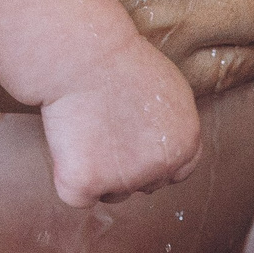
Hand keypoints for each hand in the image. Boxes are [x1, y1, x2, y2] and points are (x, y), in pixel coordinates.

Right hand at [38, 38, 202, 205]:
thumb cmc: (119, 61)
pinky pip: (78, 196)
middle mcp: (161, 169)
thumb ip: (171, 125)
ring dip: (100, 173)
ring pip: (112, 193)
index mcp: (185, 144)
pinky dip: (69, 177)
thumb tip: (161, 143)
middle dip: (127, 168)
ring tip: (87, 128)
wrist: (82, 55)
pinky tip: (68, 142)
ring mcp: (124, 180)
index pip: (177, 171)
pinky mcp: (86, 185)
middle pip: (145, 185)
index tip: (135, 144)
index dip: (154, 159)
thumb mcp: (169, 89)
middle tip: (105, 129)